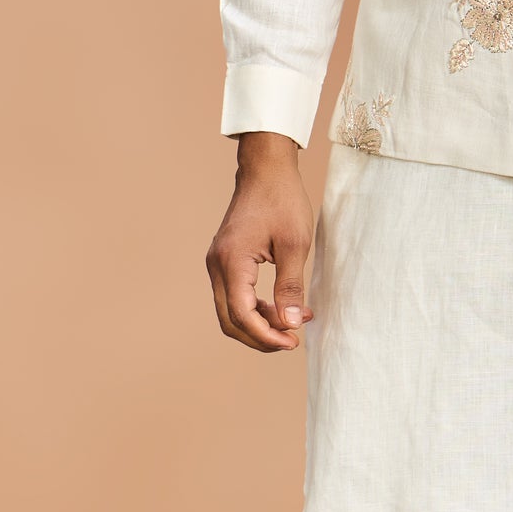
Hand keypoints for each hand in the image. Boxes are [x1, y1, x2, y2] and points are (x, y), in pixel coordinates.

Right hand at [207, 131, 313, 351]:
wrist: (266, 170)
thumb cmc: (282, 200)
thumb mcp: (295, 244)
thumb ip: (291, 286)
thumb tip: (290, 323)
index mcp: (231, 262)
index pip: (242, 314)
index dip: (266, 335)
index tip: (292, 342)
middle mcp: (217, 265)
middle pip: (231, 320)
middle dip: (260, 336)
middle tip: (291, 340)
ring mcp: (217, 263)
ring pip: (231, 311)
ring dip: (259, 323)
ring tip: (293, 323)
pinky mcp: (225, 260)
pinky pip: (234, 295)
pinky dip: (256, 308)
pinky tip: (282, 306)